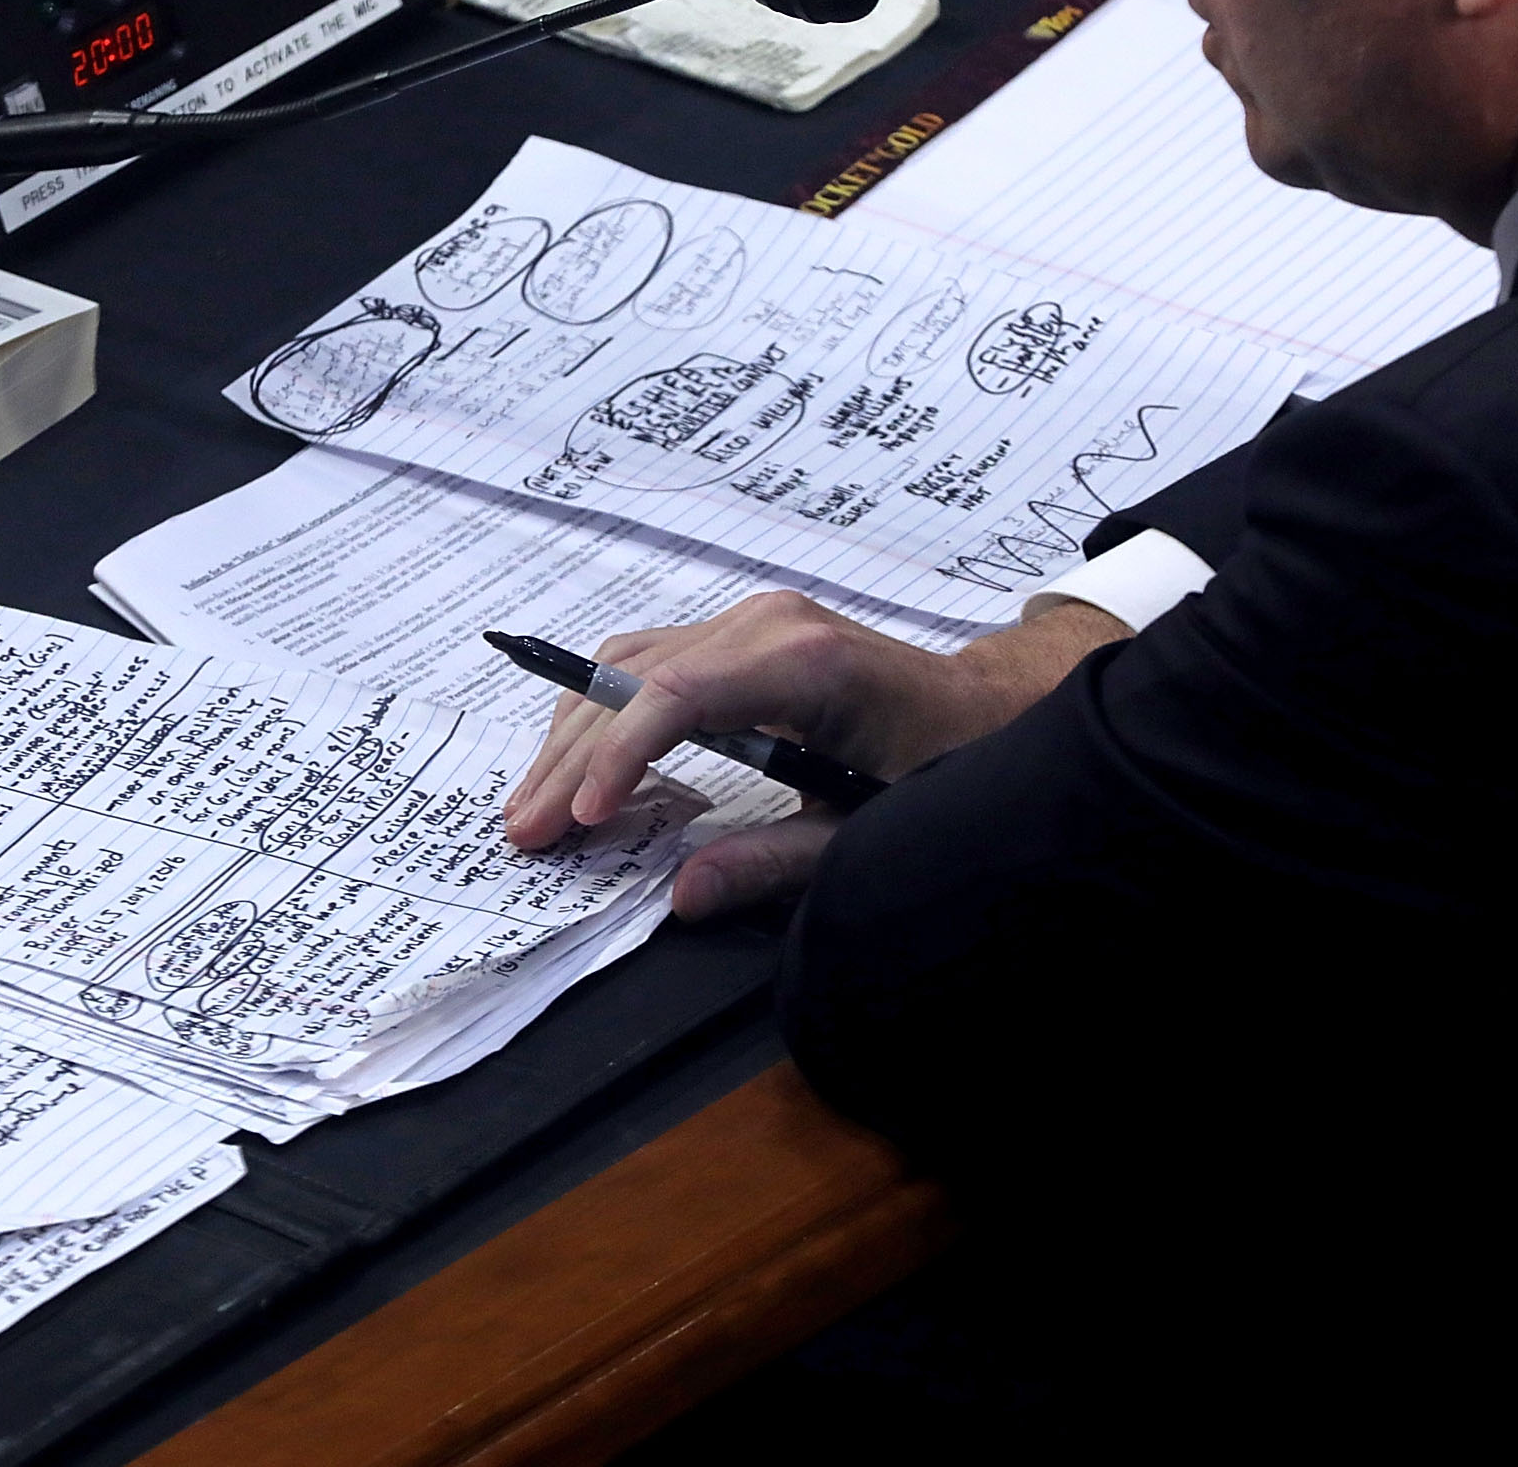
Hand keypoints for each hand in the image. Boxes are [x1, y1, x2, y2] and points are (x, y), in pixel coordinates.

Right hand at [503, 595, 1129, 911]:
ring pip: (625, 665)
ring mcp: (748, 620)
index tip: (585, 821)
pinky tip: (574, 769)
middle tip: (526, 832)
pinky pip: (646, 664)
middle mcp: (767, 624)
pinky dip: (600, 715)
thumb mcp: (868, 832)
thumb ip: (773, 865)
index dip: (619, 756)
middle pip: (635, 680)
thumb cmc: (946, 766)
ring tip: (533, 808)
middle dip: (573, 760)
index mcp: (808, 663)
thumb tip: (679, 897)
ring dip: (572, 737)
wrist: (990, 706)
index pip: (680, 696)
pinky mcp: (737, 634)